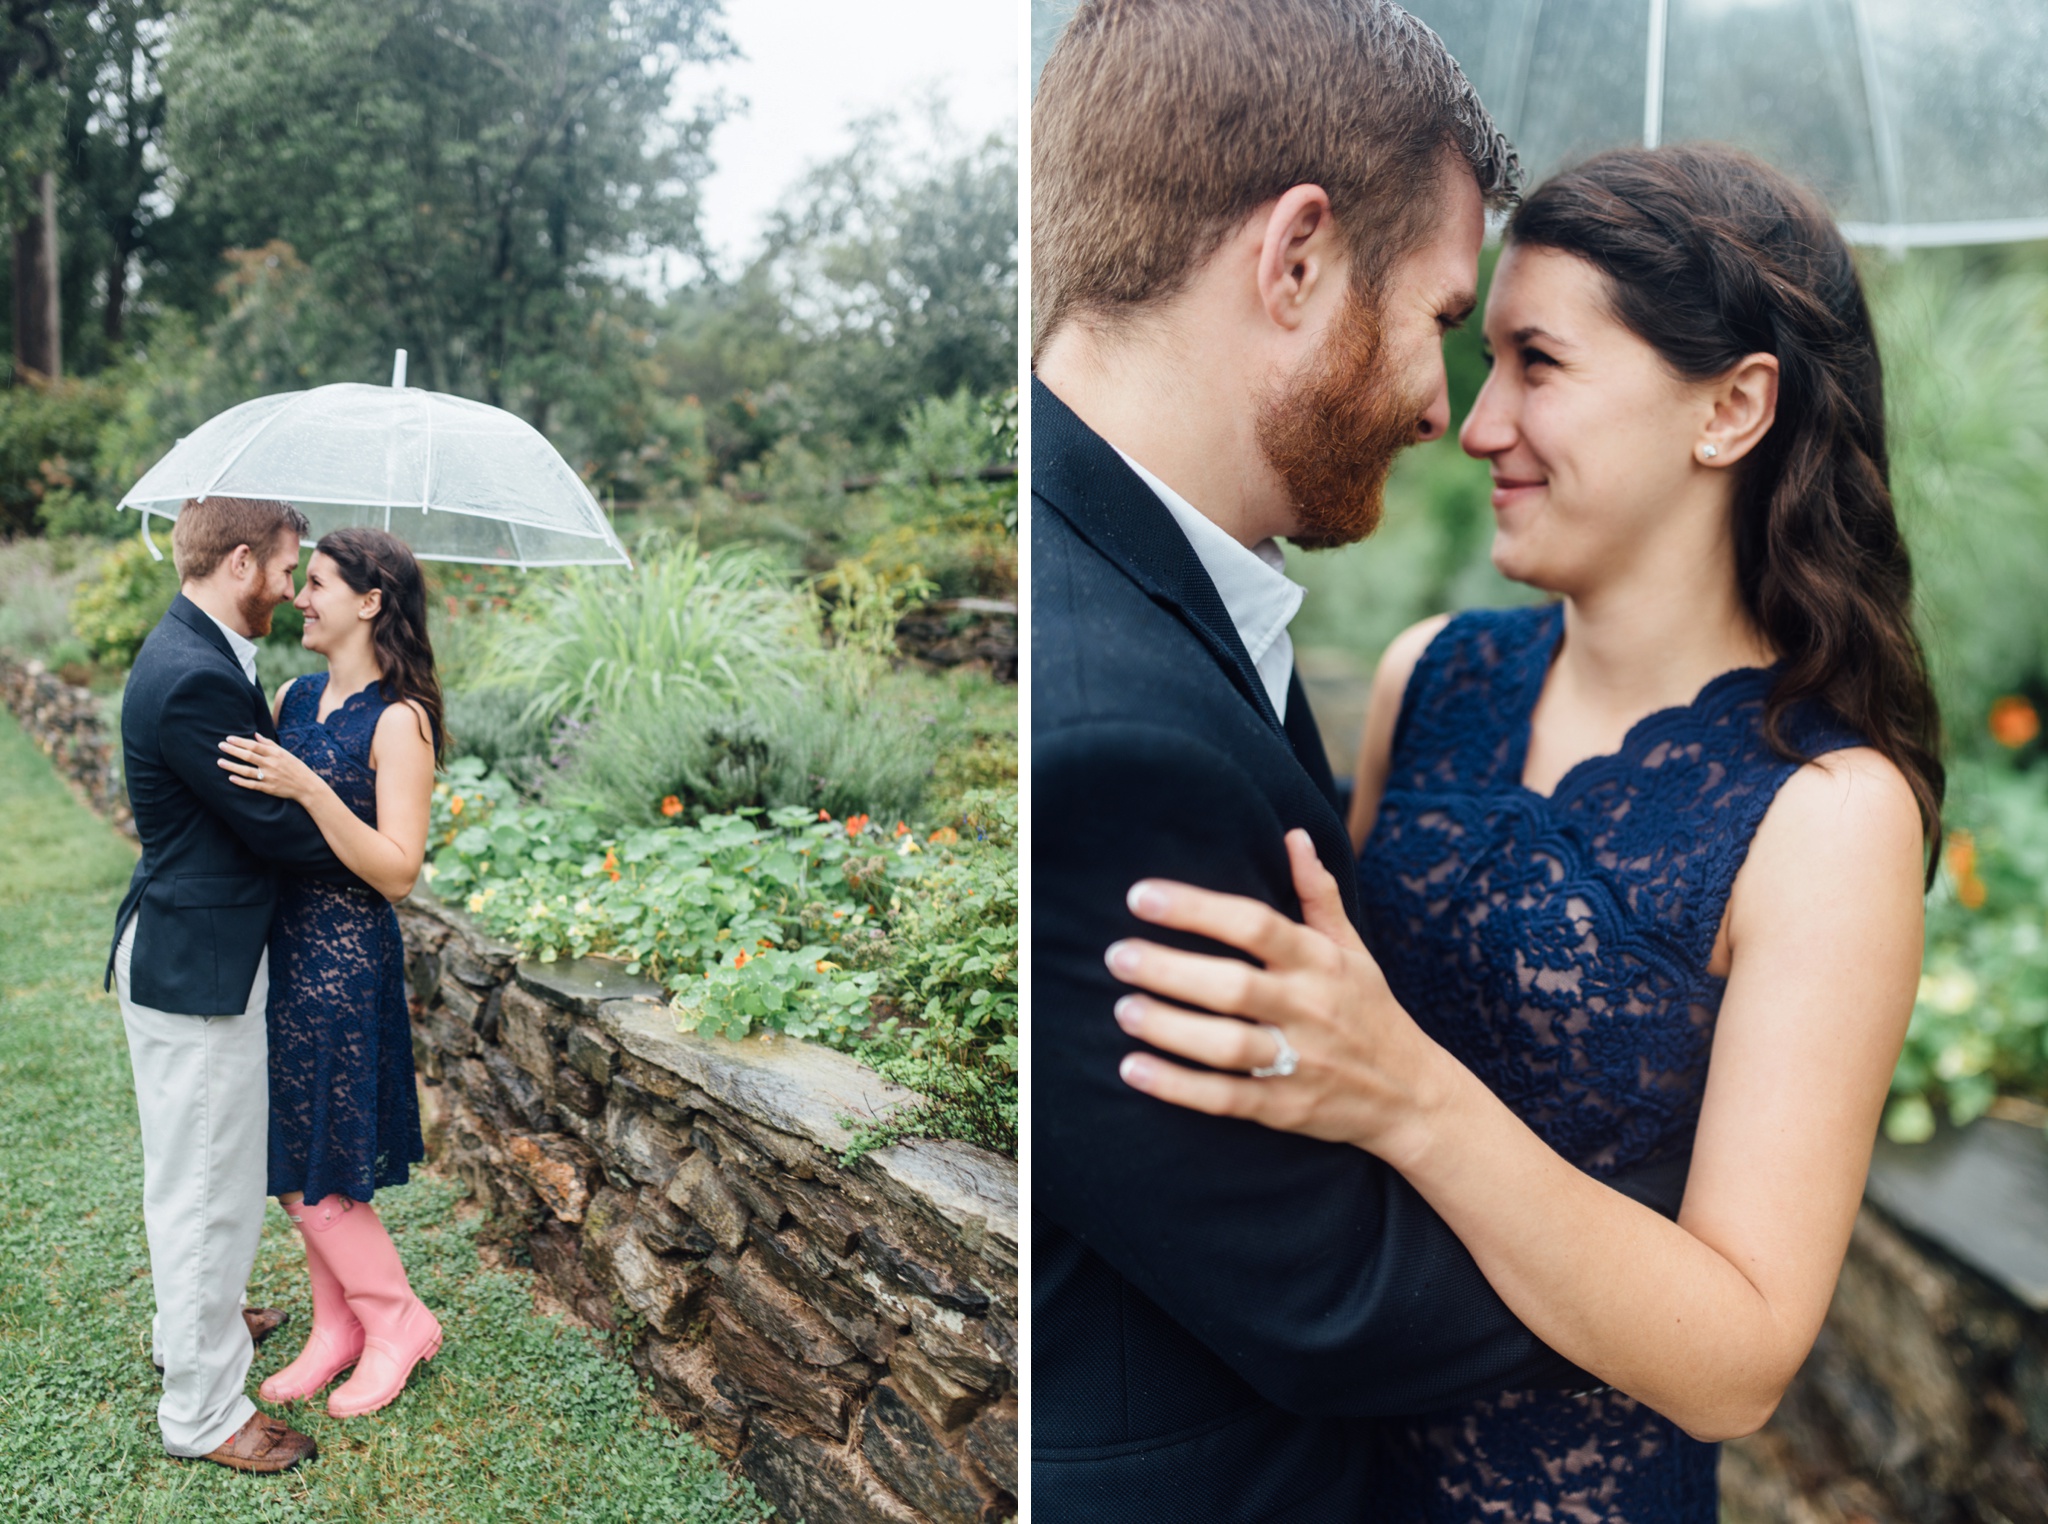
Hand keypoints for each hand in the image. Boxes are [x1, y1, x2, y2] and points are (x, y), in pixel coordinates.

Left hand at [218, 735, 319, 802]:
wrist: (306, 786)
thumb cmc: (295, 767)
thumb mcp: (285, 753)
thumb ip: (269, 744)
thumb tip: (255, 735)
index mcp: (275, 754)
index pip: (254, 746)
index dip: (240, 742)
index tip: (228, 738)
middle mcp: (271, 764)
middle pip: (248, 756)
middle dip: (233, 750)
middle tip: (220, 746)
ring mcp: (269, 777)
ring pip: (247, 771)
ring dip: (232, 766)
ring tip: (219, 762)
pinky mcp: (268, 788)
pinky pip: (252, 785)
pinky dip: (241, 782)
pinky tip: (231, 778)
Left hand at [1108, 828, 1453, 1166]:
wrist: (1414, 1095)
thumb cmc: (1370, 1011)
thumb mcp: (1354, 950)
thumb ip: (1319, 895)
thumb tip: (1295, 835)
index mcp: (1320, 961)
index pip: (1254, 924)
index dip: (1196, 909)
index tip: (1141, 896)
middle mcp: (1310, 1008)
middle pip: (1233, 986)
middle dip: (1169, 970)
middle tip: (1117, 957)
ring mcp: (1299, 1062)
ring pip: (1226, 1045)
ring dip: (1169, 1028)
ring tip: (1123, 1009)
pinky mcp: (1286, 1108)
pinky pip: (1225, 1097)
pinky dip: (1177, 1086)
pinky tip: (1132, 1068)